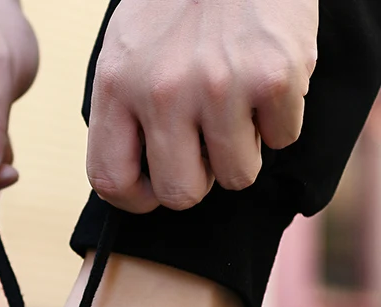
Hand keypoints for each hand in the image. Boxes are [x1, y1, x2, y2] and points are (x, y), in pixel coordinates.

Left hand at [87, 0, 318, 212]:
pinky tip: (265, 82)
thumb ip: (123, 114)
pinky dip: (278, 120)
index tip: (152, 192)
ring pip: (237, 176)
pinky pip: (281, 139)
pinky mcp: (274, 77)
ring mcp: (221, 87)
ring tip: (236, 108)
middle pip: (180, 193)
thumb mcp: (125, 52)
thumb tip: (133, 179)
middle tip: (204, 151)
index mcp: (118, 85)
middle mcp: (164, 91)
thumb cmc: (176, 3)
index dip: (134, 200)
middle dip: (196, 182)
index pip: (110, 180)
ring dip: (241, 152)